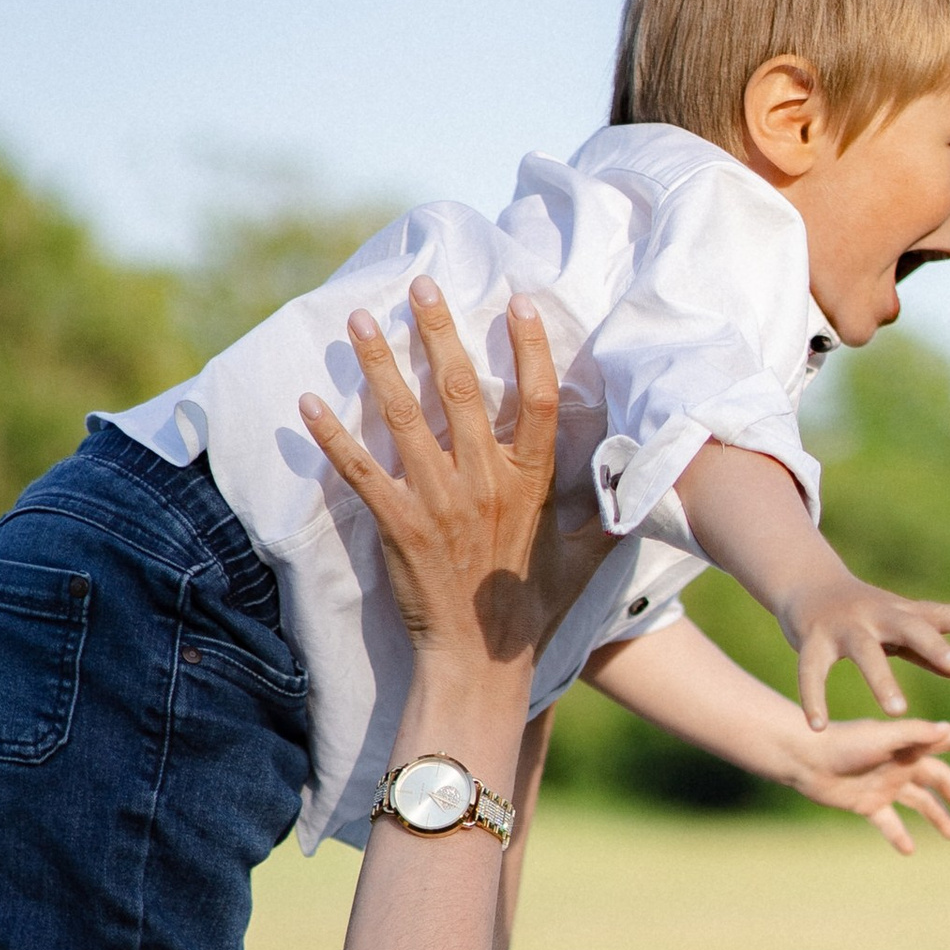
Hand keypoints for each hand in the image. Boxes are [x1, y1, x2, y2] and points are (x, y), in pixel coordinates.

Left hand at [297, 278, 612, 673]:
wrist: (481, 664)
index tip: (516, 302)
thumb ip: (605, 521)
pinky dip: (332, 436)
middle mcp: (485, 484)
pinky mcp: (399, 526)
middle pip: (461, 390)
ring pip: (405, 417)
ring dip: (379, 364)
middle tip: (420, 285)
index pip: (537, 402)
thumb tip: (640, 492)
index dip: (529, 349)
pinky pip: (360, 471)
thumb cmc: (530, 615)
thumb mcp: (583, 565)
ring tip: (358, 319)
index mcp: (530, 486)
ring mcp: (440, 503)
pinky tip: (309, 402)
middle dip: (438, 331)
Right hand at [778, 564, 949, 728]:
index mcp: (902, 613)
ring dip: (883, 681)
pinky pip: (812, 672)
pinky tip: (819, 726)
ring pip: (865, 653)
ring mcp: (844, 626)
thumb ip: (933, 652)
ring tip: (900, 712)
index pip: (940, 614)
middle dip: (932, 644)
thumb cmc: (864, 615)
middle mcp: (877, 615)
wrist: (806, 584)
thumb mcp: (900, 630)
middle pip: (909, 627)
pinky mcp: (812, 641)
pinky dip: (814, 698)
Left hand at [784, 715, 949, 854]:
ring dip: (936, 817)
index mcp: (909, 744)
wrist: (805, 759)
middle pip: (938, 780)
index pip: (949, 742)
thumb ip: (915, 734)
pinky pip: (889, 822)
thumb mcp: (883, 737)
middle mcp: (901, 763)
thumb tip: (948, 729)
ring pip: (919, 803)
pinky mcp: (868, 803)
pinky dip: (899, 835)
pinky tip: (909, 850)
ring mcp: (885, 784)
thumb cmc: (844, 742)